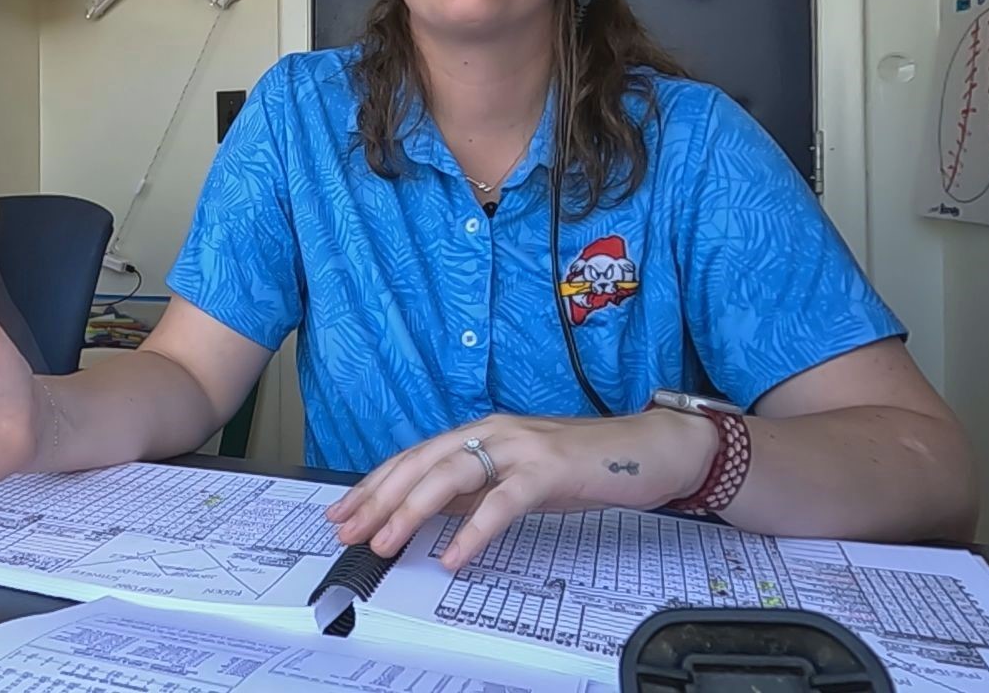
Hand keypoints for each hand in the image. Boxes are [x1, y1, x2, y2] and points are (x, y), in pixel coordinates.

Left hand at [324, 410, 717, 568]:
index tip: (343, 512)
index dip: (374, 485)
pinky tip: (454, 556)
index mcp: (479, 433)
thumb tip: (427, 513)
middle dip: (379, 499)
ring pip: (451, 476)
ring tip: (387, 543)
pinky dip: (473, 531)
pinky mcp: (548, 470)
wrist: (645, 449)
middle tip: (350, 530)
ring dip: (412, 512)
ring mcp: (519, 448)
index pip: (413, 457)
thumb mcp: (513, 477)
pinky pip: (502, 502)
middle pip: (420, 463)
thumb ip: (472, 490)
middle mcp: (492, 432)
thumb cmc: (580, 464)